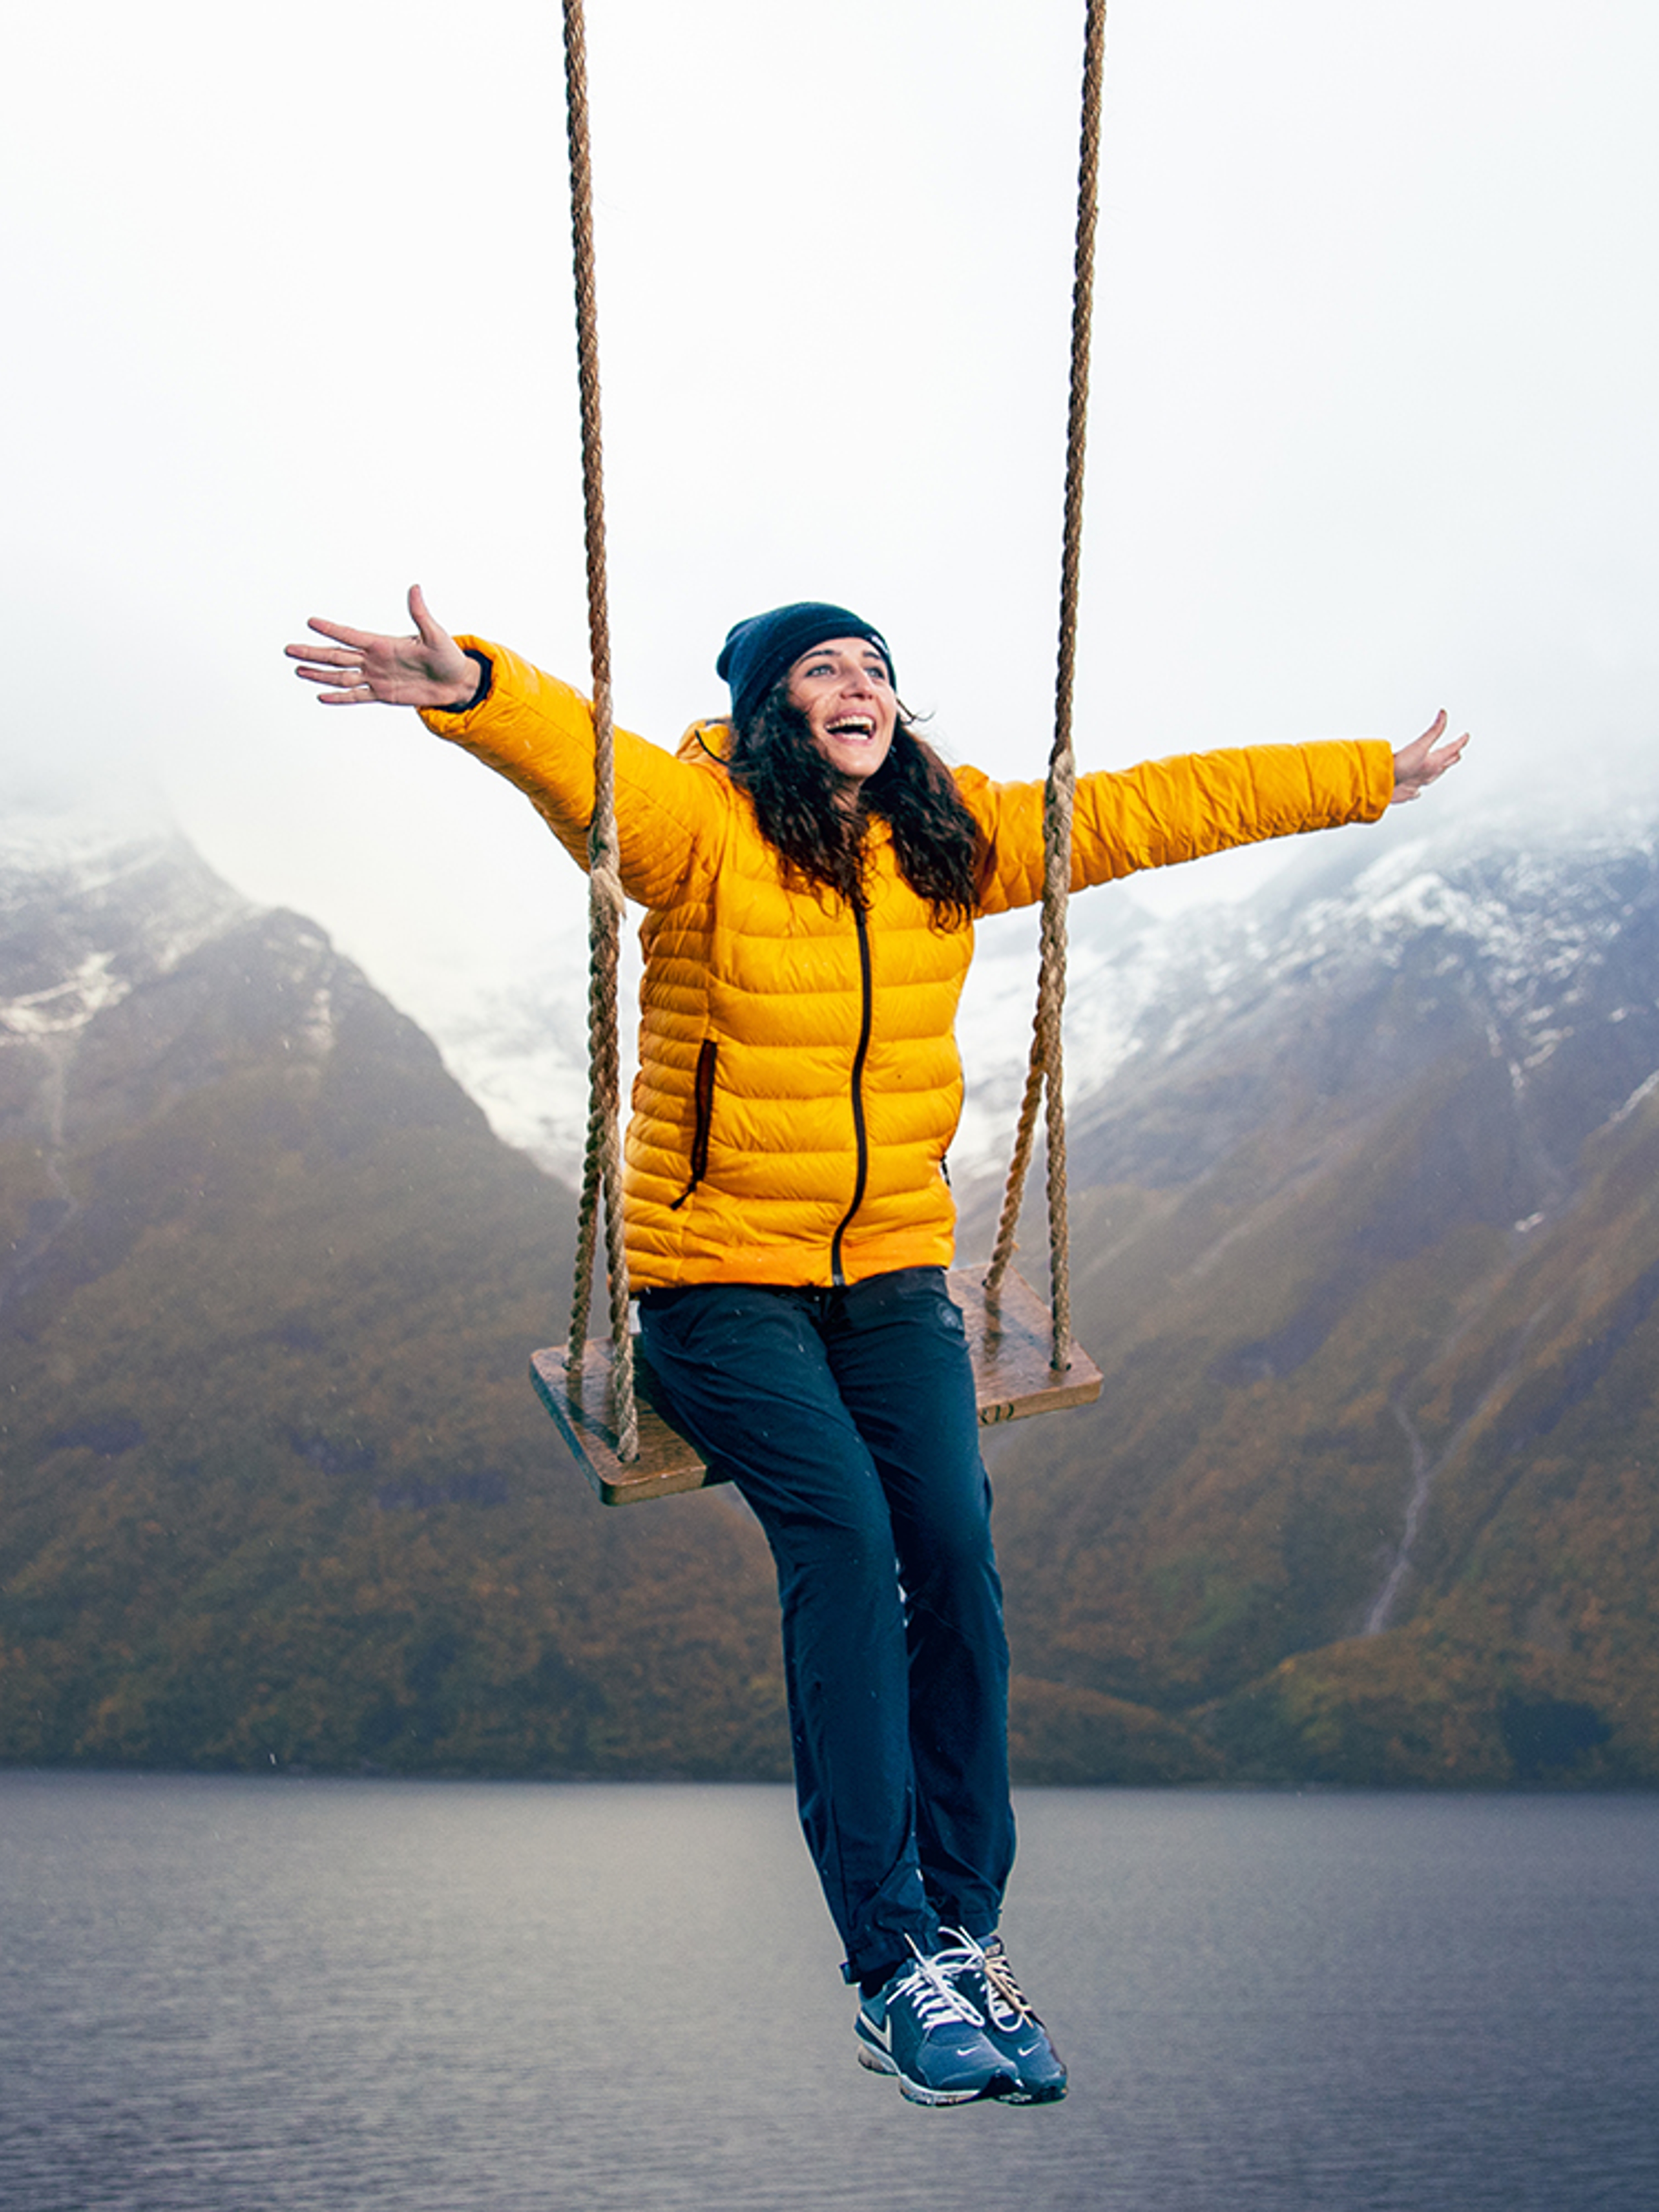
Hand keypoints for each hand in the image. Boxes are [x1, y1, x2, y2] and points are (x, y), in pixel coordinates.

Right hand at [285, 585, 477, 708]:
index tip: (311, 621)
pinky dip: (340, 697)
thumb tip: (415, 588)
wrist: (456, 682)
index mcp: (383, 643)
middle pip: (337, 656)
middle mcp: (375, 659)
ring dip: (320, 674)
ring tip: (298, 670)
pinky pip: (357, 696)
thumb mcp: (435, 634)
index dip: (331, 629)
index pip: (351, 635)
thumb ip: (420, 614)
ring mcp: (377, 677)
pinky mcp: (383, 694)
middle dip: (313, 652)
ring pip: (341, 676)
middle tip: (289, 648)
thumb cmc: (448, 656)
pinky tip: (322, 696)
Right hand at [1390, 710, 1467, 803]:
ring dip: (1439, 772)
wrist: (1383, 783)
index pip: (1451, 750)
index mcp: (1433, 764)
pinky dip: (1417, 790)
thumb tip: (1443, 715)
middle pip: (1445, 765)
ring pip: (1433, 778)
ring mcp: (1417, 785)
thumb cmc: (1401, 768)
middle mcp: (1428, 775)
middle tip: (1457, 754)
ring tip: (1441, 770)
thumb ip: (1434, 730)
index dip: (1459, 742)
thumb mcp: (1420, 744)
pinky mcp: (1405, 793)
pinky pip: (1415, 792)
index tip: (1465, 737)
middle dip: (1452, 758)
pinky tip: (1416, 792)